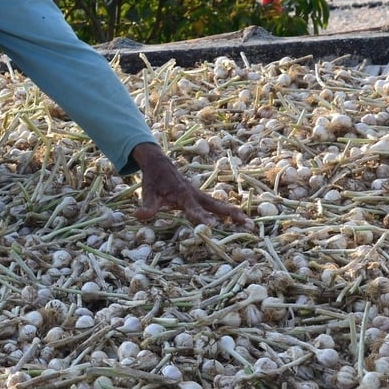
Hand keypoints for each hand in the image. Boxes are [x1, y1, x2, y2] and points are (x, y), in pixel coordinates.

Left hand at [129, 143, 251, 228]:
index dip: (202, 217)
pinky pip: (215, 204)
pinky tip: (237, 218)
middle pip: (216, 205)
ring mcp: (199, 195)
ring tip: (249, 223)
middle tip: (246, 223)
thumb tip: (139, 216)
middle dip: (231, 213)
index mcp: (183, 194)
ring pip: (218, 204)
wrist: (159, 163)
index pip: (193, 208)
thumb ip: (147, 206)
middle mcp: (194, 194)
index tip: (212, 225)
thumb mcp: (148, 193)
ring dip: (233, 213)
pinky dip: (227, 211)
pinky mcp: (199, 196)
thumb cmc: (154, 180)